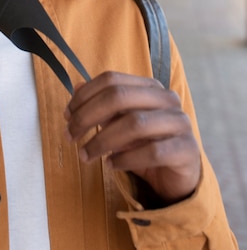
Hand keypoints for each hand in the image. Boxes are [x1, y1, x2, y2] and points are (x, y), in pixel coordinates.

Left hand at [64, 71, 200, 204]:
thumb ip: (101, 105)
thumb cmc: (144, 144)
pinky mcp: (188, 149)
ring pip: (134, 123)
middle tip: (70, 136)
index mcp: (149, 86)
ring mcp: (180, 122)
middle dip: (88, 116)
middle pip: (119, 97)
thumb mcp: (119, 123)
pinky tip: (111, 165)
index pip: (111, 79)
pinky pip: (153, 152)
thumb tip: (76, 87)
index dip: (84, 96)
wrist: (178, 175)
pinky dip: (126, 159)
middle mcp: (166, 98)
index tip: (67, 116)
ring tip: (85, 155)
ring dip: (102, 140)